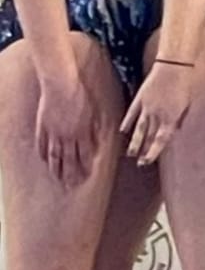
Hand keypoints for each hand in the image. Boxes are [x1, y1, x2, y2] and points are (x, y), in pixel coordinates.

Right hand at [35, 73, 98, 190]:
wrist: (60, 84)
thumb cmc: (79, 94)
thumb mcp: (93, 111)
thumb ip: (94, 128)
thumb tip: (97, 141)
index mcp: (82, 132)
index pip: (84, 156)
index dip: (86, 167)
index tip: (86, 177)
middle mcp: (68, 136)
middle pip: (69, 160)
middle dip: (72, 174)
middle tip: (72, 185)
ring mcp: (53, 133)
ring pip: (55, 156)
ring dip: (57, 169)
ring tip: (58, 179)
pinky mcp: (42, 126)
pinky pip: (42, 144)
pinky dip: (43, 154)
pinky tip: (45, 161)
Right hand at [121, 62, 192, 165]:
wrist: (173, 66)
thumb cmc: (184, 84)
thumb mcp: (186, 105)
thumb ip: (179, 119)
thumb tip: (174, 130)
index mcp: (170, 118)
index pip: (160, 141)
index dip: (153, 152)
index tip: (147, 161)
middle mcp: (157, 115)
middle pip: (149, 137)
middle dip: (144, 151)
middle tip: (140, 163)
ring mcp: (147, 107)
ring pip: (139, 129)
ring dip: (134, 142)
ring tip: (129, 154)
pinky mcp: (140, 98)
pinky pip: (132, 113)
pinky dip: (127, 122)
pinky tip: (123, 131)